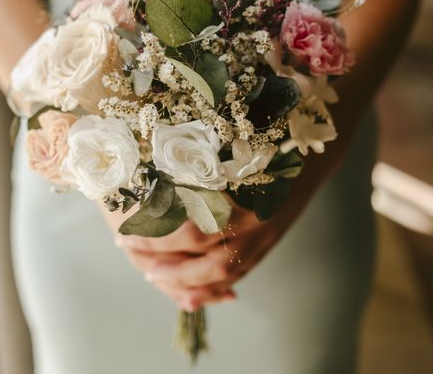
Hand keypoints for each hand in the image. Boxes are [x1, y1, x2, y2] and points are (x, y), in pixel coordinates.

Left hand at [105, 131, 349, 310]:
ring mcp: (259, 237)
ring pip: (216, 272)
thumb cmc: (263, 142)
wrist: (308, 154)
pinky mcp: (267, 245)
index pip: (182, 226)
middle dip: (160, 259)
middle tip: (132, 256)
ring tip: (154, 275)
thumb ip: (191, 168)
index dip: (151, 235)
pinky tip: (190, 290)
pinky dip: (211, 287)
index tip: (124, 233)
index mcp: (231, 193)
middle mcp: (246, 220)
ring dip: (181, 280)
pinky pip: (237, 275)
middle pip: (195, 252)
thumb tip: (146, 180)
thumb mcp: (223, 151)